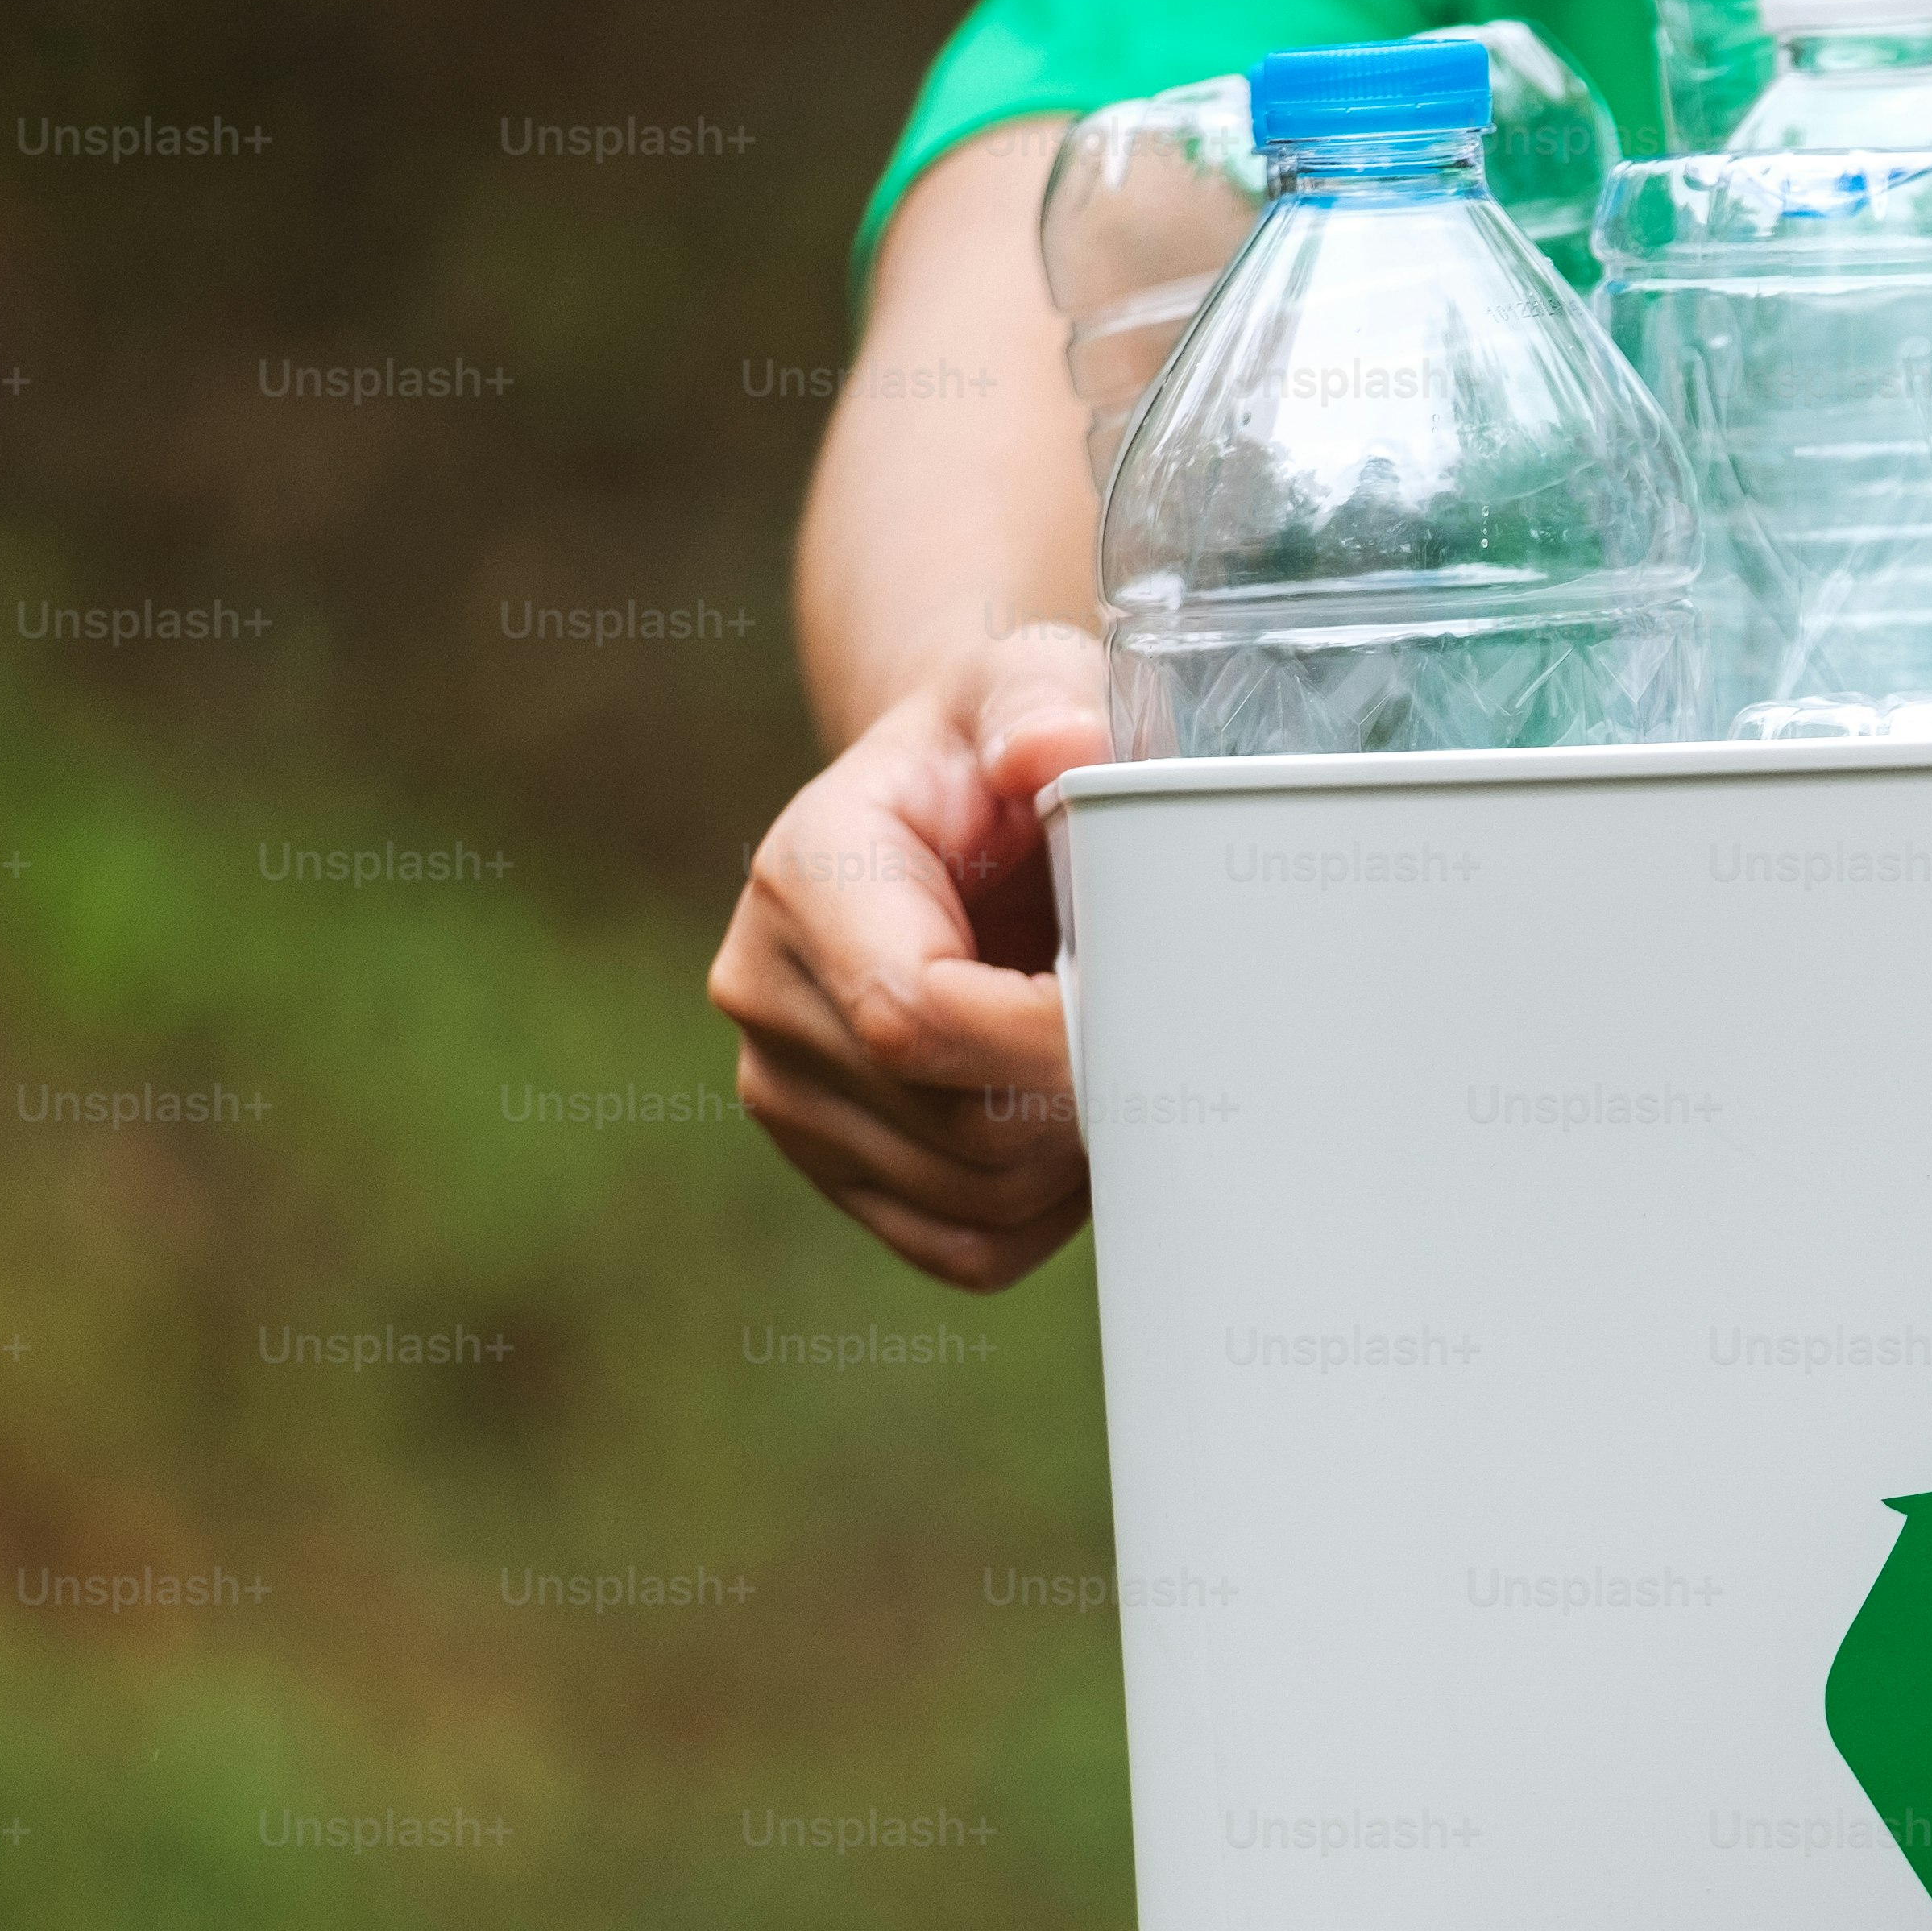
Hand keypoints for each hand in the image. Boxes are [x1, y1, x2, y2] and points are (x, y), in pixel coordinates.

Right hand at [706, 621, 1109, 1286]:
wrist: (957, 812)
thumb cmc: (1003, 748)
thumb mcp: (1031, 682)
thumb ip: (1045, 702)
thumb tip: (1053, 749)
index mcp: (804, 879)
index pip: (918, 1016)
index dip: (1050, 1041)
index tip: (1148, 1011)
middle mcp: (768, 995)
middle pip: (958, 1124)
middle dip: (1085, 1097)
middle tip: (1163, 1033)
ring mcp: (789, 1094)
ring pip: (971, 1200)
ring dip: (1076, 1159)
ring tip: (1121, 1065)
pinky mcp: (836, 1165)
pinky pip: (962, 1248)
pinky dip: (1046, 1215)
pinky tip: (1082, 1131)